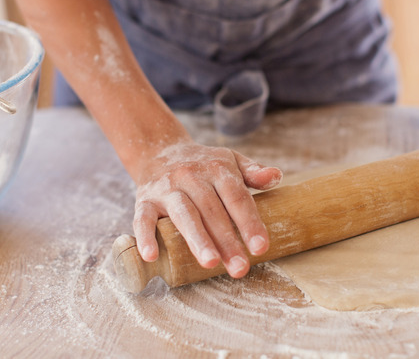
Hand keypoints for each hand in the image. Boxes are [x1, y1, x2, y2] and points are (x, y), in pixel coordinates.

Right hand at [133, 142, 282, 277]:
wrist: (158, 150)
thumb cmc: (202, 164)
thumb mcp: (230, 160)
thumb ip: (253, 172)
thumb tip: (276, 176)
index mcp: (217, 169)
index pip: (237, 197)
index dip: (249, 222)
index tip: (261, 247)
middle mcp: (191, 177)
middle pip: (212, 211)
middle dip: (227, 241)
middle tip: (240, 268)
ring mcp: (167, 189)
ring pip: (183, 214)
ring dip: (197, 239)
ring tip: (211, 263)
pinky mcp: (145, 200)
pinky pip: (143, 218)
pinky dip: (146, 236)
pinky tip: (152, 256)